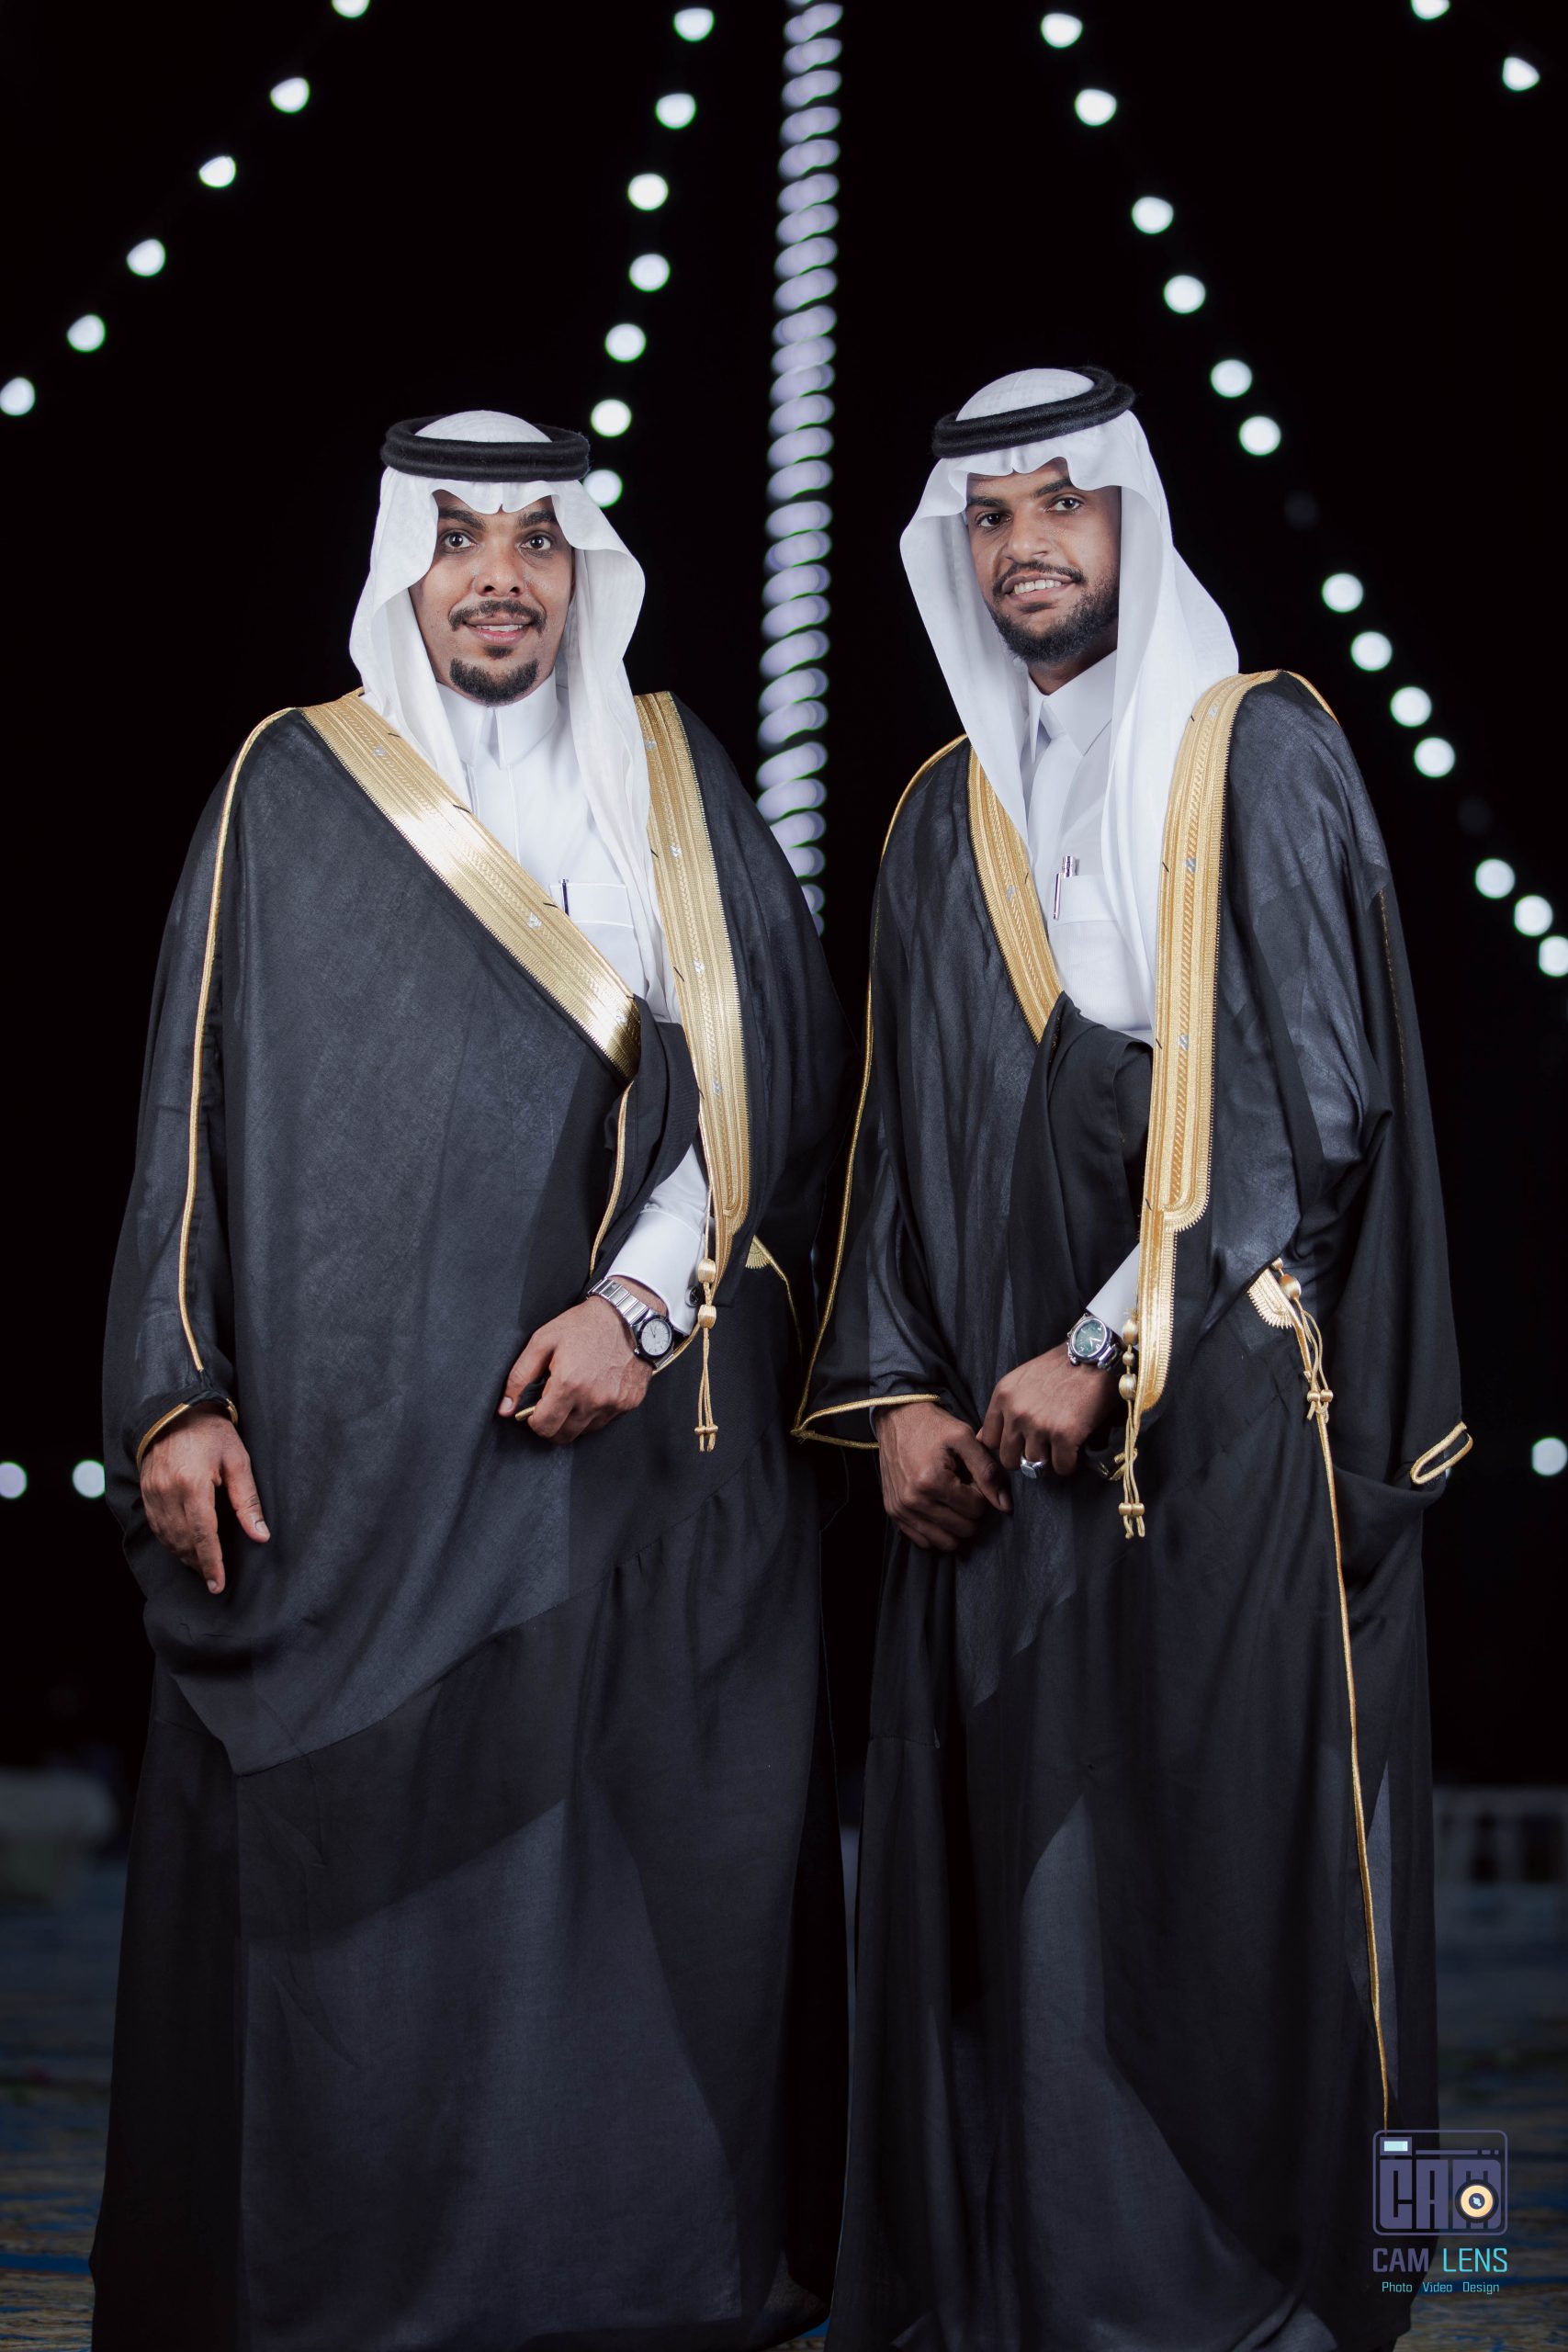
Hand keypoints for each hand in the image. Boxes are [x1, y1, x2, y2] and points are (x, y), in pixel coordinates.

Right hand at [139, 1405, 268, 1595]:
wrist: (175, 1411)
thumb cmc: (212, 1433)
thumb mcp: (237, 1461)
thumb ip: (247, 1501)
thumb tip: (260, 1535)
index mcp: (192, 1485)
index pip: (203, 1535)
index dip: (211, 1563)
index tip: (219, 1584)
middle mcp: (167, 1492)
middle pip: (183, 1541)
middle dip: (199, 1564)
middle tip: (215, 1579)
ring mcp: (153, 1493)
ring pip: (167, 1537)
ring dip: (184, 1556)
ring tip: (202, 1567)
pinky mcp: (145, 1491)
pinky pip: (156, 1526)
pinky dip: (170, 1541)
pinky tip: (183, 1547)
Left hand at [498, 1281, 664, 1443]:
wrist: (628, 1315)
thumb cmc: (583, 1325)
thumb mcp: (543, 1341)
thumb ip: (519, 1377)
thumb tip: (505, 1409)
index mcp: (568, 1385)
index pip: (543, 1428)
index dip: (533, 1420)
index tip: (535, 1408)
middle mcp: (593, 1399)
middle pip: (563, 1436)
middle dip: (552, 1424)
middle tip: (552, 1402)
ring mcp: (614, 1403)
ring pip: (585, 1431)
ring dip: (574, 1419)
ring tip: (575, 1391)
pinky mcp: (629, 1403)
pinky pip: (606, 1420)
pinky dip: (595, 1412)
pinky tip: (595, 1389)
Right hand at [873, 1398, 1010, 1553]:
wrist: (897, 1418)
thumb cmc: (934, 1426)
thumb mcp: (965, 1439)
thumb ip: (988, 1472)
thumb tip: (1005, 1505)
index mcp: (931, 1481)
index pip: (976, 1509)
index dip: (980, 1493)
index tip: (969, 1476)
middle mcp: (913, 1500)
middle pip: (963, 1529)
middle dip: (969, 1510)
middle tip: (962, 1487)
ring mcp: (901, 1510)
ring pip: (946, 1542)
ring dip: (955, 1523)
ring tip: (950, 1499)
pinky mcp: (894, 1514)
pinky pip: (924, 1541)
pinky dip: (937, 1530)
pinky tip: (938, 1508)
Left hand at [978, 1342, 1117, 1476]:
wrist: (1095, 1355)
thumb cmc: (1061, 1366)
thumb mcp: (1022, 1380)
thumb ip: (1004, 1408)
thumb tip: (984, 1438)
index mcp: (1003, 1396)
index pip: (989, 1440)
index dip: (1006, 1445)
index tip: (1020, 1443)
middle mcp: (1016, 1412)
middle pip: (1008, 1459)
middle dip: (1024, 1459)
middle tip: (1042, 1451)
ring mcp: (1039, 1425)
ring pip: (1035, 1465)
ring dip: (1049, 1461)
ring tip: (1060, 1448)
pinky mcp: (1064, 1436)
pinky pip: (1062, 1467)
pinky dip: (1070, 1463)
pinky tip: (1075, 1451)